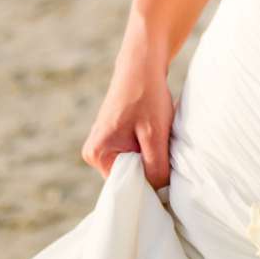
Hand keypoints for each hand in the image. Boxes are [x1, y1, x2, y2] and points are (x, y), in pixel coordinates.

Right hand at [80, 50, 175, 190]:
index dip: (148, 184)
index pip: (126, 187)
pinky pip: (133, 155)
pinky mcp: (112, 138)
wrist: (142, 64)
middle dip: (149, 170)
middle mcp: (94, 153)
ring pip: (134, 166)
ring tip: (157, 139)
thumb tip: (158, 194)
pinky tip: (154, 134)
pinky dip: (147, 150)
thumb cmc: (147, 96)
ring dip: (150, 159)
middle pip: (129, 178)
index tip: (165, 173)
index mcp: (97, 154)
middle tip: (163, 151)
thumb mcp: (155, 136)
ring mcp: (102, 145)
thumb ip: (155, 170)